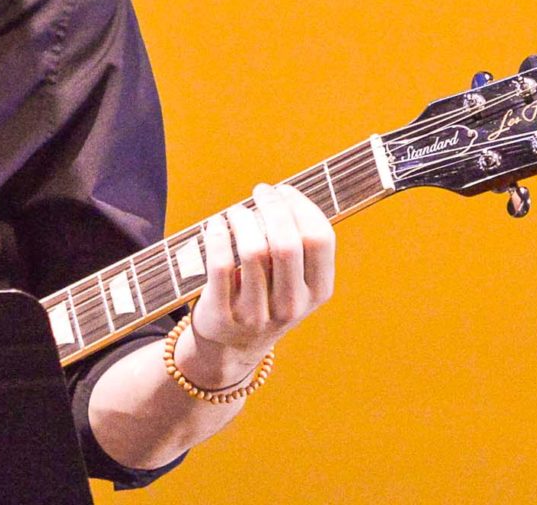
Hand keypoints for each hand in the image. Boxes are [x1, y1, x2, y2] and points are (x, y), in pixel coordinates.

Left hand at [175, 183, 336, 386]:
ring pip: (254, 251)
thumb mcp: (294, 283)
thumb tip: (283, 194)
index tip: (284, 190)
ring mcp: (258, 313)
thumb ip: (297, 246)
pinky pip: (221, 265)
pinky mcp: (225, 314)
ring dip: (244, 219)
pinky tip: (216, 224)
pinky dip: (218, 236)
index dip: (302, 207)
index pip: (320, 239)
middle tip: (261, 190)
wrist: (232, 347)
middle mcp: (292, 305)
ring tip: (237, 211)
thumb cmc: (265, 298)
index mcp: (318, 292)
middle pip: (288, 243)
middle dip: (273, 207)